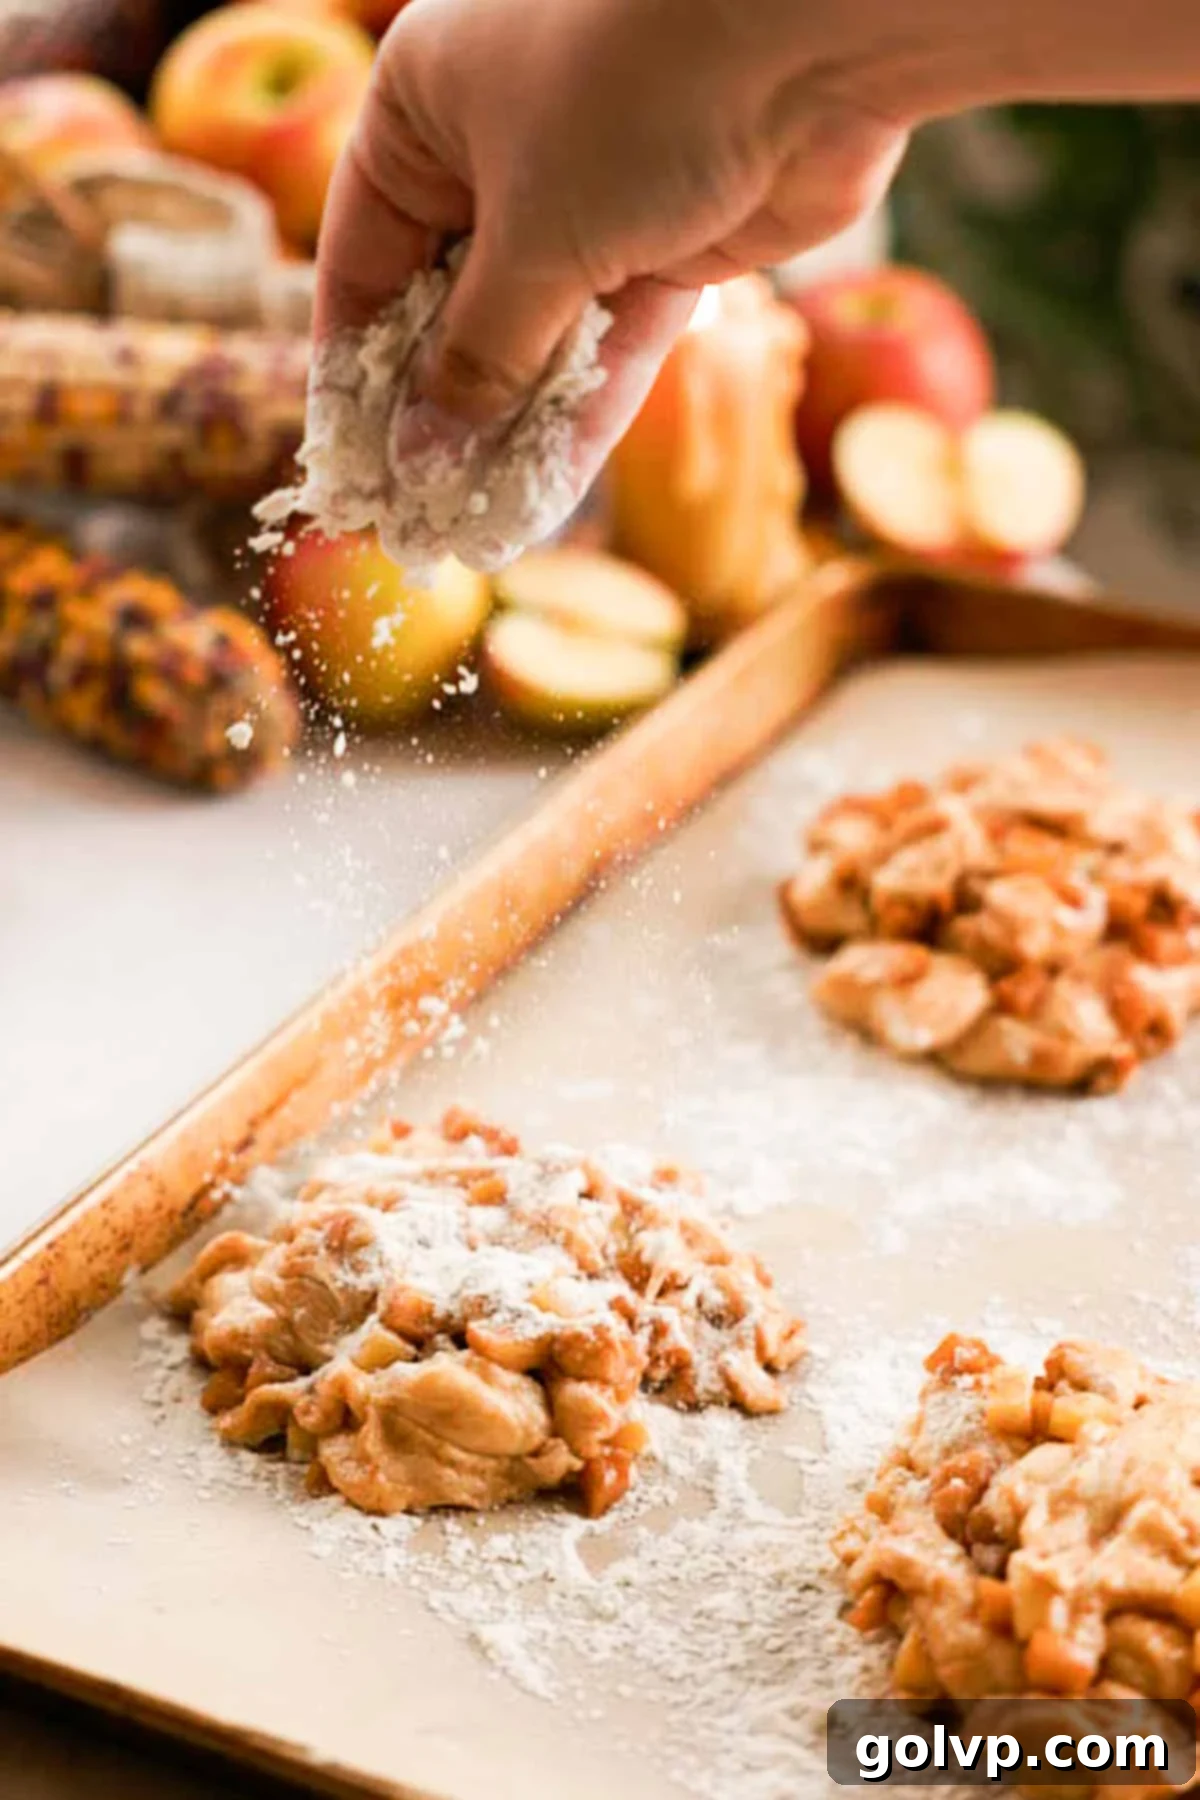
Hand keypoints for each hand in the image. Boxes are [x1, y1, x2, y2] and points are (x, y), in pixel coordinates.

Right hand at [316, 0, 907, 493]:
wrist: (813, 30)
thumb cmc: (632, 93)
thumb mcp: (530, 238)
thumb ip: (477, 358)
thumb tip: (420, 459)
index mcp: (424, 107)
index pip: (361, 259)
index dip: (353, 371)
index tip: (346, 467)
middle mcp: (500, 146)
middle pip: (450, 307)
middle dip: (437, 417)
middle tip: (411, 516)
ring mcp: (592, 195)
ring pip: (536, 337)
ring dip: (509, 433)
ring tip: (470, 528)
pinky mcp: (672, 239)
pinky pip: (610, 345)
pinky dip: (581, 417)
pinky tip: (542, 498)